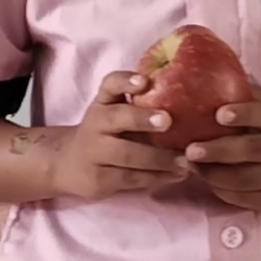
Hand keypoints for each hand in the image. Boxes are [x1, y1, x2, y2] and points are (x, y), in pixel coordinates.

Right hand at [48, 71, 188, 199]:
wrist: (68, 163)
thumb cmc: (107, 131)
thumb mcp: (115, 111)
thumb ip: (141, 102)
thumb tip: (192, 93)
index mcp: (104, 102)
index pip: (110, 84)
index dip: (125, 81)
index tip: (144, 81)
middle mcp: (96, 123)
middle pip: (116, 118)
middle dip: (142, 119)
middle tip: (168, 121)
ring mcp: (95, 152)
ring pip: (126, 154)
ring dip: (158, 158)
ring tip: (185, 161)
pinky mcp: (99, 179)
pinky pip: (131, 178)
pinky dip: (157, 177)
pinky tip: (177, 175)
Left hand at [184, 82, 260, 211]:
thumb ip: (252, 99)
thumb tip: (215, 83)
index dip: (244, 114)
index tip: (218, 114)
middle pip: (251, 150)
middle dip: (217, 151)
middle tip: (190, 150)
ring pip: (244, 179)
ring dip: (213, 173)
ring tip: (192, 166)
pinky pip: (245, 198)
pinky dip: (222, 190)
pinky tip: (209, 181)